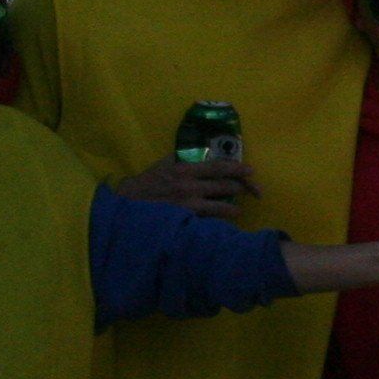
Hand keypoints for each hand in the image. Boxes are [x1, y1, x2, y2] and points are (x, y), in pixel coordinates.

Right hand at [116, 153, 259, 220]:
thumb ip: (182, 159)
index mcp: (184, 169)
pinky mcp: (186, 222)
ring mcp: (189, 206)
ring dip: (233, 208)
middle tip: (251, 191)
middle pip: (224, 186)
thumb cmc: (145, 185)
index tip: (250, 171)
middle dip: (241, 188)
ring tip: (237, 209)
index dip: (237, 169)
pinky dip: (218, 222)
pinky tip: (223, 224)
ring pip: (221, 207)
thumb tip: (202, 154)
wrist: (127, 208)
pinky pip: (209, 222)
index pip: (218, 166)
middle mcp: (190, 187)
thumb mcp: (163, 165)